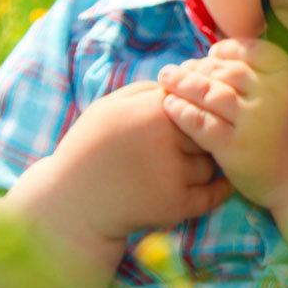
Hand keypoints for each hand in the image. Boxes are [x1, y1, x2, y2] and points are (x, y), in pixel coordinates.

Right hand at [15, 80, 231, 246]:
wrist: (70, 203)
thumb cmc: (89, 149)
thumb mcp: (109, 107)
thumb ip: (148, 91)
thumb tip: (185, 82)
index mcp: (151, 110)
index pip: (198, 99)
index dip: (196, 108)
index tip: (191, 117)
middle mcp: (165, 139)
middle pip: (208, 130)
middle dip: (201, 137)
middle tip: (189, 144)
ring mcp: (172, 173)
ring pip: (210, 162)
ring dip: (201, 165)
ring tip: (179, 168)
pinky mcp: (176, 205)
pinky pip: (213, 194)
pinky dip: (217, 190)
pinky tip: (217, 184)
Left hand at [158, 39, 287, 214]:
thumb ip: (279, 74)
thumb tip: (240, 56)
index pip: (251, 51)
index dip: (226, 50)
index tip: (212, 54)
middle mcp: (273, 96)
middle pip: (226, 70)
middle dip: (200, 66)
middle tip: (180, 68)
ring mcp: (253, 122)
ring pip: (210, 93)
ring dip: (184, 84)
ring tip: (167, 80)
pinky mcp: (235, 149)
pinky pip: (201, 124)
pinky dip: (182, 112)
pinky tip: (170, 107)